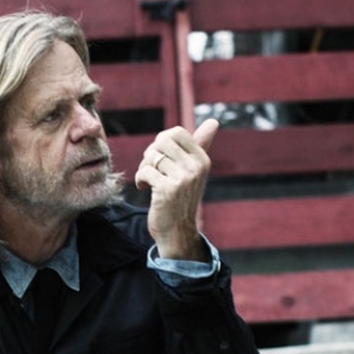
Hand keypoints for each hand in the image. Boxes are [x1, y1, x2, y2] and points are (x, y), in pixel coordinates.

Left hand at [133, 118, 219, 261]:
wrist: (177, 232)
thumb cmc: (181, 199)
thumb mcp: (193, 171)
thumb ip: (201, 145)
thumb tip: (214, 122)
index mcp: (202, 160)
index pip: (177, 132)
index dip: (162, 142)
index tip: (161, 158)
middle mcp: (195, 167)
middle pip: (162, 140)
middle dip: (151, 153)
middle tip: (151, 168)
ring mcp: (182, 179)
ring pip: (152, 156)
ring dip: (144, 168)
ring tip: (148, 180)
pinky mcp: (167, 190)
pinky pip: (145, 171)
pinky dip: (140, 179)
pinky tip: (145, 189)